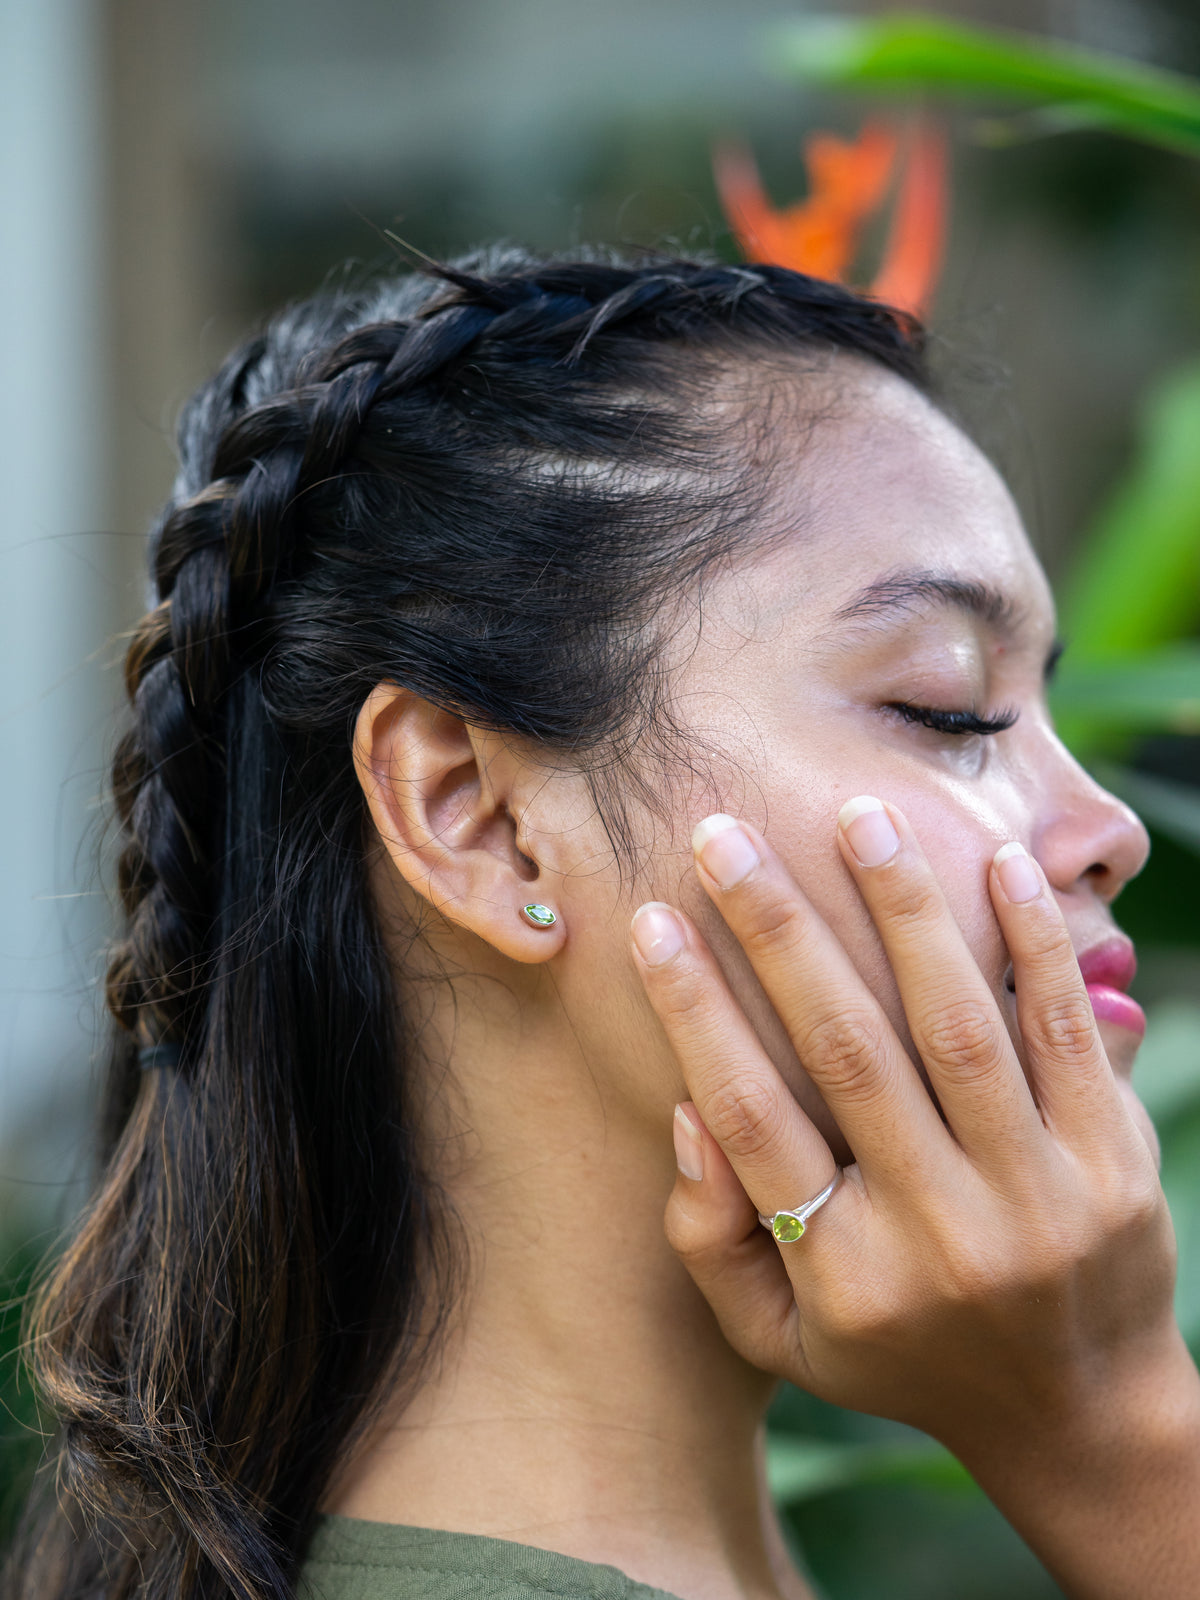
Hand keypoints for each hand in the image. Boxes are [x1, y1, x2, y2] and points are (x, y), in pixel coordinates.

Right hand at [631, 800, 1199, 1598]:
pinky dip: (1032, 945)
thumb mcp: (782, 1339)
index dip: (694, 1011)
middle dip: (778, 929)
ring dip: (905, 910)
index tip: (651, 919)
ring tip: (861, 817)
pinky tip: (998, 865)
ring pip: (958, 1026)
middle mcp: (940, 1234)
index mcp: (844, 1274)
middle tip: (724, 834)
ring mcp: (1037, 1196)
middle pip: (846, 1051)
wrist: (1078, 1413)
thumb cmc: (902, 1357)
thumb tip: (692, 1110)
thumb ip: (713, 1237)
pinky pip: (1064, 1035)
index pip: (751, 1117)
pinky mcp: (1112, 1163)